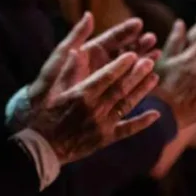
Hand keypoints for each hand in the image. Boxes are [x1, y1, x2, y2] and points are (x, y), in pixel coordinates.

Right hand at [20, 15, 160, 164]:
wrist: (39, 146)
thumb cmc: (41, 113)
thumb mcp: (48, 87)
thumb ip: (65, 68)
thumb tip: (77, 49)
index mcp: (81, 95)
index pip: (107, 77)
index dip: (122, 65)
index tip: (133, 54)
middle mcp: (94, 110)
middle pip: (120, 89)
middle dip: (136, 74)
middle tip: (150, 61)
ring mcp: (102, 126)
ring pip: (127, 106)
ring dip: (142, 91)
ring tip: (155, 77)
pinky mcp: (105, 139)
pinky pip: (127, 130)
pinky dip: (142, 122)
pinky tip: (156, 114)